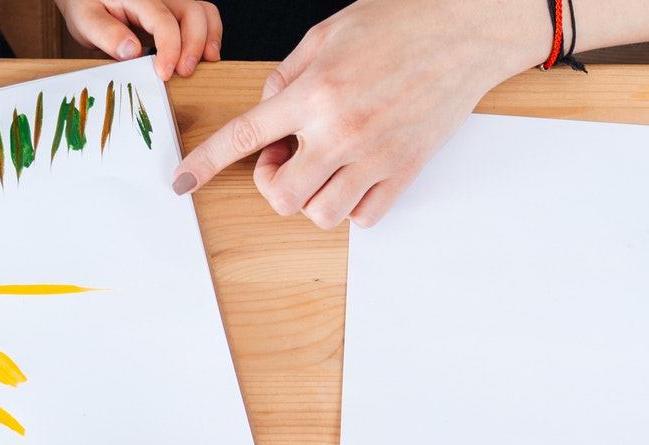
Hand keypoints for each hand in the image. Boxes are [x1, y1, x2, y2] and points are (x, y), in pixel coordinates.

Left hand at [56, 0, 220, 77]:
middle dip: (194, 45)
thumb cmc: (86, 6)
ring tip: (203, 64)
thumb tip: (131, 51)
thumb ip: (106, 34)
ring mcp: (170, 0)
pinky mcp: (175, 10)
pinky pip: (202, 16)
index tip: (164, 74)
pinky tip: (203, 56)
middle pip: (192, 12)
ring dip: (208, 39)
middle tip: (183, 73)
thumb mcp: (85, 20)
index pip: (163, 20)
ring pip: (203, 12)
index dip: (170, 48)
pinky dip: (208, 35)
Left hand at [173, 0, 547, 227]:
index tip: (182, 182)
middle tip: (288, 157)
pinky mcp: (406, 170)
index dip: (205, 163)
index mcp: (315, 90)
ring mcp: (376, 156)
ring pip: (320, 214)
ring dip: (312, 197)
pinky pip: (364, 218)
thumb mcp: (329, 32)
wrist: (466, 28)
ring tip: (325, 166)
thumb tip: (269, 108)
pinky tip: (356, 176)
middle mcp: (342, 129)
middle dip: (272, 183)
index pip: (245, 136)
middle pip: (280, 195)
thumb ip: (289, 73)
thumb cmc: (400, 21)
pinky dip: (352, 207)